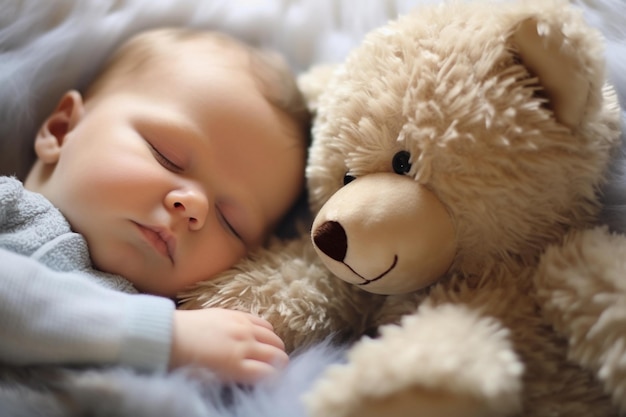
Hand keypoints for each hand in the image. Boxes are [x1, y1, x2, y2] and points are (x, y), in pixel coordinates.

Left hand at [170, 308, 287, 383]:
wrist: (170, 336)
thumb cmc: (186, 363)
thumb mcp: (211, 380)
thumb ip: (236, 379)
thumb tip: (255, 379)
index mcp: (236, 366)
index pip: (270, 374)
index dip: (276, 380)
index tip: (273, 382)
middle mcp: (245, 345)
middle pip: (277, 355)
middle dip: (280, 364)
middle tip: (275, 368)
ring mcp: (243, 327)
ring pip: (274, 337)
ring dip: (276, 347)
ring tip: (270, 353)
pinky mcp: (238, 314)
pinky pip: (263, 322)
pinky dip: (268, 331)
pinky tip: (263, 336)